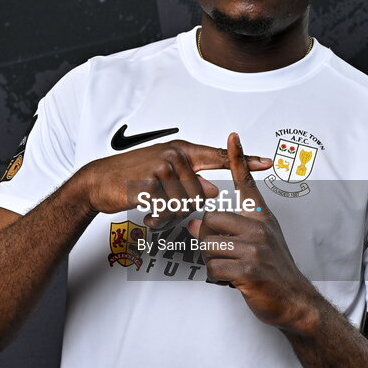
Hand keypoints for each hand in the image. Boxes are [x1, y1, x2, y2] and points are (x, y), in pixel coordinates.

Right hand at [72, 139, 271, 227]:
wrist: (99, 180)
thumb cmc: (133, 177)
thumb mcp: (165, 175)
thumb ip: (190, 181)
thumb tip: (213, 191)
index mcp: (182, 151)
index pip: (220, 156)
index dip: (245, 160)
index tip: (268, 162)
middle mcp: (175, 155)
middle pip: (199, 192)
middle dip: (184, 205)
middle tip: (165, 203)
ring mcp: (161, 167)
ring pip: (184, 202)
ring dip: (169, 212)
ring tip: (154, 207)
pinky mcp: (149, 182)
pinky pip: (166, 208)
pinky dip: (158, 216)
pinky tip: (148, 212)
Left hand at [187, 132, 318, 332]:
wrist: (295, 301)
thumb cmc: (274, 272)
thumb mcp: (259, 242)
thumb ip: (229, 230)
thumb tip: (194, 223)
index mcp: (261, 218)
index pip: (247, 184)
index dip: (238, 159)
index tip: (233, 136)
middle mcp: (259, 228)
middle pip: (210, 220)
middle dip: (207, 240)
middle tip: (223, 255)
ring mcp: (256, 248)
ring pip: (208, 245)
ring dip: (213, 261)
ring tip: (232, 269)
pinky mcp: (250, 270)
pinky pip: (213, 267)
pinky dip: (218, 278)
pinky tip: (234, 281)